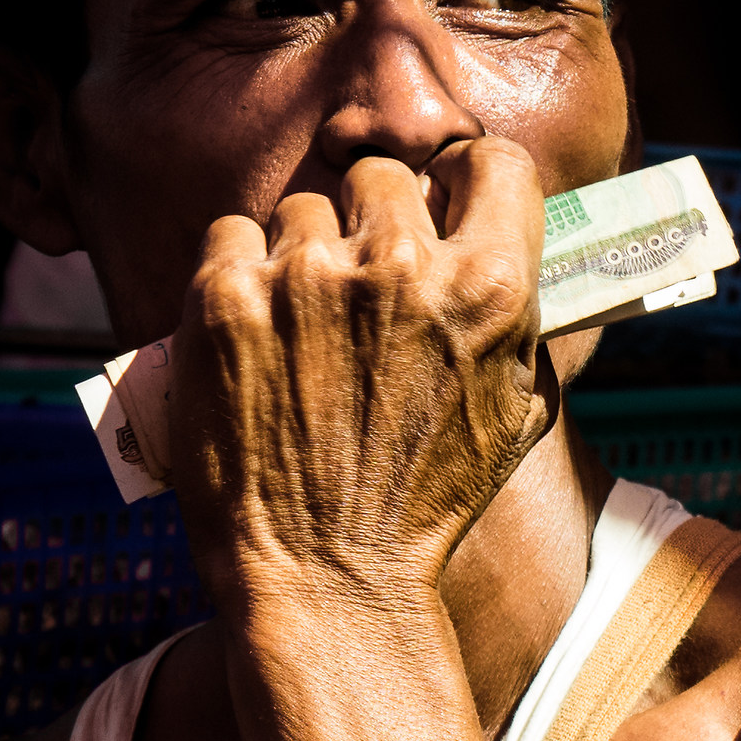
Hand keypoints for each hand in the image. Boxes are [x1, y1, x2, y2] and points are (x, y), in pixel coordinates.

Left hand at [167, 138, 552, 616]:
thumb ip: (514, 319)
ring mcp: (305, 278)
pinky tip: (249, 329)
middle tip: (357, 288)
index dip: (465, 182)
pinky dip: (236, 272)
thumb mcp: (513, 414)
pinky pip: (228, 233)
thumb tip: (502, 250)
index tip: (442, 206)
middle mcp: (399, 268)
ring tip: (298, 327)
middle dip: (372, 222)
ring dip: (299, 252)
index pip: (491, 161)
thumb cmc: (424, 506)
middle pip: (383, 176)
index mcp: (488, 289)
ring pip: (302, 207)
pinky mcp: (225, 298)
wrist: (324, 579)